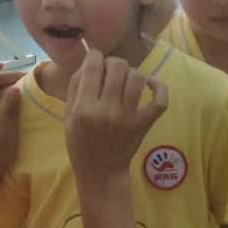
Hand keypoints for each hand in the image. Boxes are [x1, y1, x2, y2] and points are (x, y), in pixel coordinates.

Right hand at [65, 48, 167, 181]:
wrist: (101, 171)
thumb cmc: (80, 143)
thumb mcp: (68, 115)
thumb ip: (76, 86)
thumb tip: (89, 60)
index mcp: (84, 108)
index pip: (93, 66)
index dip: (94, 56)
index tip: (94, 59)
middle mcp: (107, 110)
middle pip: (118, 66)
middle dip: (112, 62)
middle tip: (108, 72)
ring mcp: (129, 118)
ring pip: (137, 77)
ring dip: (130, 72)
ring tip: (123, 80)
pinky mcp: (144, 124)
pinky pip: (160, 101)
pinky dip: (158, 87)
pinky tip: (149, 84)